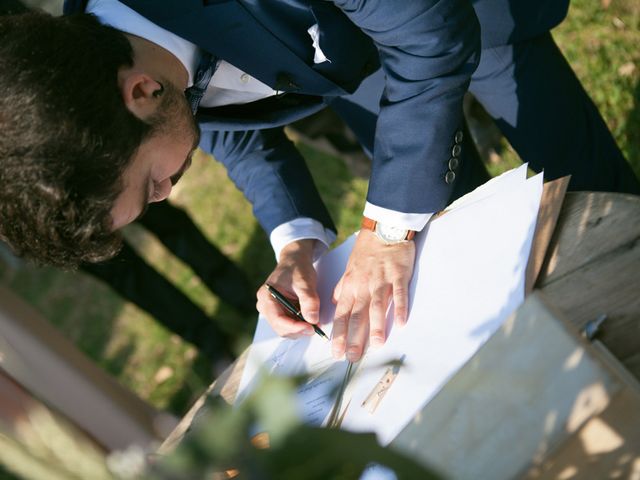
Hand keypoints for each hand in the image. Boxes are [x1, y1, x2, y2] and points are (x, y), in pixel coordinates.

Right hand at [256, 239, 319, 337]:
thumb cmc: (297, 268)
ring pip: (286, 329)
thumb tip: (313, 320)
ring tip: (315, 321)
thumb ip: (309, 300)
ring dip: (301, 329)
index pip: (278, 320)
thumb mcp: (305, 282)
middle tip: (317, 326)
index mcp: (266, 297)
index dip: (295, 328)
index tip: (311, 328)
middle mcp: (265, 306)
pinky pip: (289, 325)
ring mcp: (271, 310)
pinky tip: (309, 318)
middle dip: (299, 330)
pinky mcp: (279, 312)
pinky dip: (300, 325)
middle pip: (281, 328)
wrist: (295, 261)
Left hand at [332, 230, 414, 361]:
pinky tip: (400, 323)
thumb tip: (335, 305)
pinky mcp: (397, 275)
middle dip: (353, 338)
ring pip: (376, 306)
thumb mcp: (349, 270)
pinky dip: (399, 308)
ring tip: (376, 345)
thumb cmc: (366, 252)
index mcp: (350, 286)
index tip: (336, 352)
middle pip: (356, 315)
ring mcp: (381, 281)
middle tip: (352, 357)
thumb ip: (343, 289)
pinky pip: (398, 294)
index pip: (341, 314)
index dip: (338, 334)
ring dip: (376, 326)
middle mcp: (363, 286)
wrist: (383, 230)